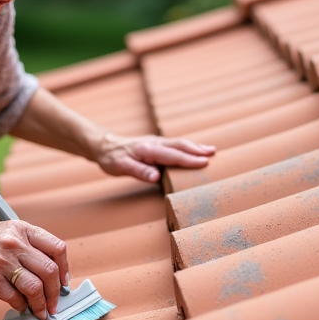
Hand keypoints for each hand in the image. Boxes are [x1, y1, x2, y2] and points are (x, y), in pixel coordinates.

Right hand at [0, 221, 68, 319]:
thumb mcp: (7, 233)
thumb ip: (29, 247)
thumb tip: (52, 276)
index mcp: (23, 229)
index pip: (57, 248)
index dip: (65, 269)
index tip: (64, 283)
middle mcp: (14, 242)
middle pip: (49, 271)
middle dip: (55, 293)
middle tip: (54, 305)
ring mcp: (1, 259)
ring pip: (34, 287)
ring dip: (41, 305)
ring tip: (40, 312)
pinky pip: (14, 297)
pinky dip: (21, 306)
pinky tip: (20, 306)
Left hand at [93, 132, 214, 183]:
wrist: (104, 146)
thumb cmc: (112, 158)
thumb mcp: (121, 167)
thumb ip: (139, 171)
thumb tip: (156, 176)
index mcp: (148, 149)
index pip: (172, 155)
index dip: (189, 159)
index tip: (204, 162)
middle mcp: (155, 143)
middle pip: (179, 145)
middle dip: (197, 149)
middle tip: (213, 154)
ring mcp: (156, 142)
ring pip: (179, 143)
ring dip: (195, 146)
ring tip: (211, 150)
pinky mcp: (156, 145)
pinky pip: (175, 145)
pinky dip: (187, 147)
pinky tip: (195, 150)